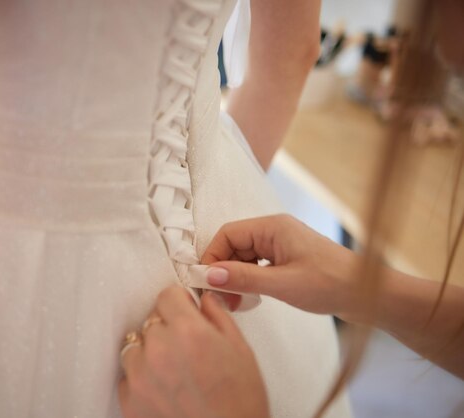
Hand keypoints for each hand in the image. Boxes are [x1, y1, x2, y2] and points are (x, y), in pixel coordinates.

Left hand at [118, 287, 268, 417]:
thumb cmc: (240, 403)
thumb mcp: (240, 349)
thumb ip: (218, 316)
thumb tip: (205, 300)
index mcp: (188, 331)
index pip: (167, 296)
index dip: (180, 303)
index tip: (185, 312)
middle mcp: (160, 349)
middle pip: (151, 320)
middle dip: (167, 328)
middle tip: (186, 347)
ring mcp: (140, 376)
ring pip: (135, 346)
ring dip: (150, 351)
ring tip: (172, 370)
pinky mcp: (130, 401)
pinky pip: (127, 375)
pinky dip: (141, 378)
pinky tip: (163, 388)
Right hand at [201, 214, 363, 322]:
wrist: (369, 295)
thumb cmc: (331, 284)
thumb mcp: (282, 284)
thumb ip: (243, 278)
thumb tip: (208, 275)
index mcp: (273, 227)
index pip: (228, 234)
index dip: (212, 257)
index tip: (205, 283)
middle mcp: (275, 231)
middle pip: (234, 245)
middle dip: (223, 271)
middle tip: (221, 299)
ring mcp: (282, 245)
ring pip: (244, 257)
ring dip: (236, 278)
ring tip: (236, 303)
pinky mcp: (288, 259)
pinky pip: (257, 265)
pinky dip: (249, 281)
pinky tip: (250, 298)